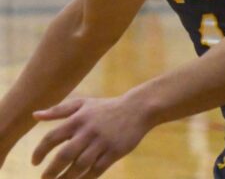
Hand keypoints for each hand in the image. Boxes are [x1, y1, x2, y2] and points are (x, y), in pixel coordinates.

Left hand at [31, 96, 151, 177]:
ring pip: (80, 166)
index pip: (52, 138)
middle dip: (51, 171)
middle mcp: (88, 132)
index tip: (34, 163)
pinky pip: (97, 170)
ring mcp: (102, 143)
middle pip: (64, 156)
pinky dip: (85, 178)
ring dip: (66, 178)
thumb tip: (34, 116)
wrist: (138, 108)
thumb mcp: (83, 104)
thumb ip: (58, 110)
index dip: (39, 152)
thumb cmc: (106, 107)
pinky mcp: (115, 152)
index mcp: (77, 120)